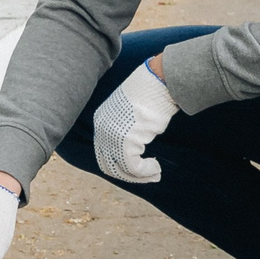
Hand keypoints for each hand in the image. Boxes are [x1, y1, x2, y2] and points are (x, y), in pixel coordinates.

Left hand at [91, 57, 178, 182]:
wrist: (158, 81)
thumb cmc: (151, 93)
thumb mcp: (132, 112)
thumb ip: (127, 128)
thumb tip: (135, 145)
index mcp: (101, 120)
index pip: (104, 152)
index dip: (121, 165)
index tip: (139, 168)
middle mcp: (102, 129)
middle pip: (108, 164)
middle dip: (128, 175)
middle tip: (148, 176)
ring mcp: (111, 135)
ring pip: (120, 169)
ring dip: (139, 176)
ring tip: (155, 173)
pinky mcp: (125, 141)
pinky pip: (133, 167)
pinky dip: (145, 172)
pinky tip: (156, 168)